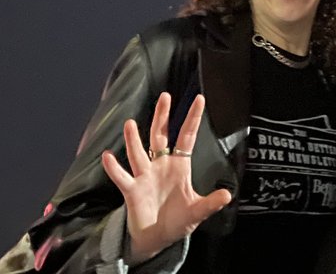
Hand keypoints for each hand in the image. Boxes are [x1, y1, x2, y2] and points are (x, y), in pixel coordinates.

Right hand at [101, 91, 230, 263]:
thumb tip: (228, 196)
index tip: (199, 98)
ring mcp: (145, 176)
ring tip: (129, 123)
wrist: (156, 239)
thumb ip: (210, 203)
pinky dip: (114, 168)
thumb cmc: (177, 221)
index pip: (187, 137)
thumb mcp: (197, 211)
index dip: (193, 119)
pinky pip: (122, 177)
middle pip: (160, 136)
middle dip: (162, 117)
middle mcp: (161, 166)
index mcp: (179, 165)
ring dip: (133, 139)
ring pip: (139, 153)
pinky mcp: (132, 191)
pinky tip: (108, 156)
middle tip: (165, 97)